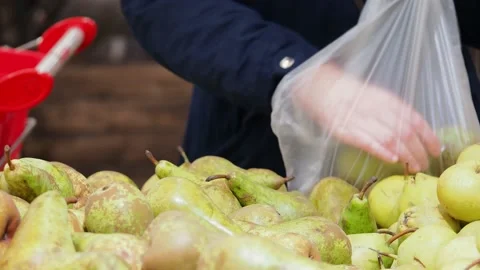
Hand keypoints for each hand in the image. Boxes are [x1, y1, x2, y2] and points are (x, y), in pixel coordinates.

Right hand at [294, 63, 441, 172]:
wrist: (324, 90)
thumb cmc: (352, 96)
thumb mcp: (377, 98)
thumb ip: (394, 112)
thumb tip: (414, 131)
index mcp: (388, 101)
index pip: (415, 119)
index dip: (428, 136)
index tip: (436, 150)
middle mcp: (378, 109)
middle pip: (405, 132)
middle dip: (418, 151)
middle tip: (424, 165)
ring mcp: (362, 120)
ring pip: (390, 138)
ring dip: (405, 155)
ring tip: (413, 167)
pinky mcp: (346, 130)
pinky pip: (367, 141)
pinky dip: (381, 150)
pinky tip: (392, 159)